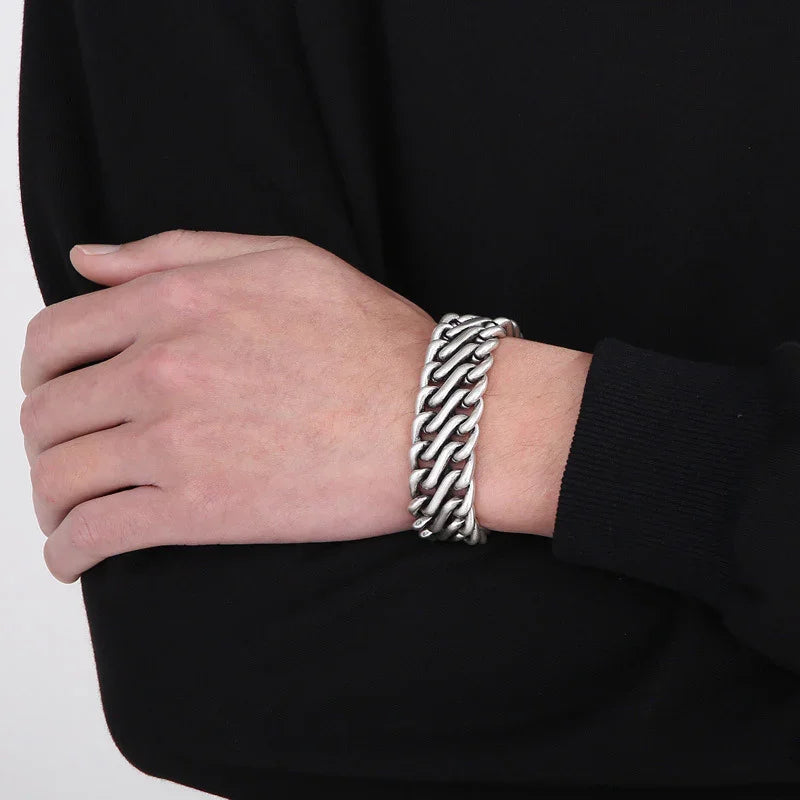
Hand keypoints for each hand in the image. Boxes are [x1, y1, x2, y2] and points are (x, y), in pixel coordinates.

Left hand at [20, 230, 435, 581]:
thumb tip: (89, 258)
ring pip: (58, 476)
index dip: (42, 370)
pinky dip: (68, 552)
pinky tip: (74, 557)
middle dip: (47, 437)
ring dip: (49, 498)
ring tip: (67, 511)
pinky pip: (97, 535)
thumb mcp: (284, 259)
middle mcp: (160, 369)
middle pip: (47, 412)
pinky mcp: (199, 509)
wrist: (430, 417)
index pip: (56, 337)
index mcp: (175, 303)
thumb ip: (176, 251)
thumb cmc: (370, 339)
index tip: (57, 392)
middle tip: (70, 454)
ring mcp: (174, 442)